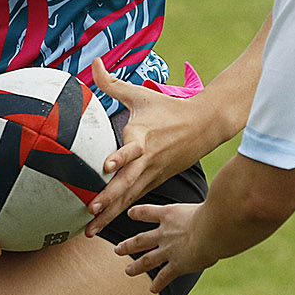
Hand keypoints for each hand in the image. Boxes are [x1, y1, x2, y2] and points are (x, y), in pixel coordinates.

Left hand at [85, 58, 209, 237]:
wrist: (204, 126)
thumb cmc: (167, 108)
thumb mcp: (140, 94)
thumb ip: (112, 83)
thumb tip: (93, 63)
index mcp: (143, 137)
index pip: (131, 149)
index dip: (119, 157)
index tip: (106, 166)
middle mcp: (147, 160)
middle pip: (127, 182)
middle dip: (109, 197)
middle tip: (91, 210)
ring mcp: (152, 175)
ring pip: (129, 198)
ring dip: (110, 214)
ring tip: (90, 231)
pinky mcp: (153, 182)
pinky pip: (133, 201)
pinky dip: (119, 213)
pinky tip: (102, 226)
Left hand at [113, 201, 209, 291]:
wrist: (213, 229)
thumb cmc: (214, 212)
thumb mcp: (204, 202)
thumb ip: (204, 205)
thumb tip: (219, 200)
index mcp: (170, 214)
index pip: (147, 212)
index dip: (138, 213)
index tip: (130, 213)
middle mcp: (165, 233)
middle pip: (141, 240)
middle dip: (128, 245)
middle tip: (117, 249)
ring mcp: (168, 250)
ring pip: (147, 260)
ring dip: (136, 267)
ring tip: (128, 271)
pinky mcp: (177, 265)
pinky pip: (164, 276)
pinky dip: (158, 283)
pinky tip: (153, 289)